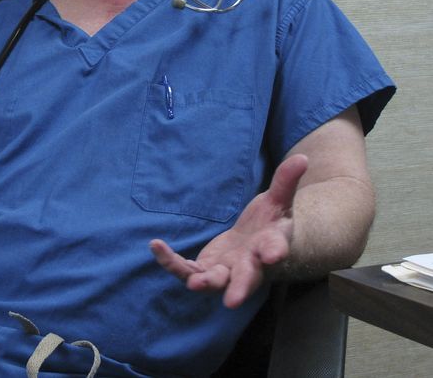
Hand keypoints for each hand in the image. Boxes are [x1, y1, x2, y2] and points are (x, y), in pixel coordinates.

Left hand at [149, 153, 308, 308]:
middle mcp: (250, 266)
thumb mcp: (279, 200)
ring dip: (202, 282)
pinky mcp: (205, 269)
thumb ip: (286, 181)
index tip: (273, 254)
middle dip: (240, 289)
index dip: (274, 252)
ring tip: (192, 282)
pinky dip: (171, 262)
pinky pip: (186, 269)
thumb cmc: (271, 222)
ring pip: (214, 281)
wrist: (259, 244)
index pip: (275, 250)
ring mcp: (226, 271)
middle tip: (233, 301)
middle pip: (246, 279)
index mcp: (271, 246)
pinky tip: (156, 246)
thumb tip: (302, 158)